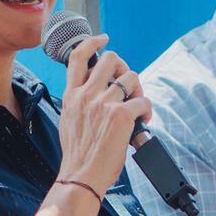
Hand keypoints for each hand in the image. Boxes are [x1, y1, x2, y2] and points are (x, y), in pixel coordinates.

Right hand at [56, 36, 152, 197]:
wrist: (81, 176)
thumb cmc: (78, 156)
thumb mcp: (69, 122)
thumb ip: (79, 103)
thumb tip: (97, 94)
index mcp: (71, 96)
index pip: (78, 57)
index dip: (92, 42)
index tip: (103, 39)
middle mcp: (86, 95)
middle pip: (110, 59)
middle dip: (124, 68)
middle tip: (128, 86)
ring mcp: (104, 104)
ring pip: (131, 77)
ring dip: (139, 90)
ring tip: (137, 107)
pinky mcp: (121, 115)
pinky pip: (143, 101)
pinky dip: (147, 111)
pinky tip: (143, 121)